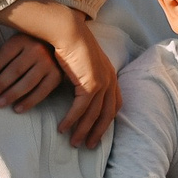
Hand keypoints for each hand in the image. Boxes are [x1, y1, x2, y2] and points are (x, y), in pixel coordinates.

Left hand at [0, 31, 61, 111]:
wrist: (60, 45)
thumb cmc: (30, 46)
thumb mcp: (17, 42)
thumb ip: (5, 55)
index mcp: (23, 40)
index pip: (5, 55)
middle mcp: (37, 50)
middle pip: (15, 70)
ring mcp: (48, 64)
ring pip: (27, 83)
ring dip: (11, 95)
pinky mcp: (56, 76)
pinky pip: (41, 92)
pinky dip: (29, 102)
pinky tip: (17, 108)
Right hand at [48, 25, 120, 148]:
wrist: (68, 31)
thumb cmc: (71, 44)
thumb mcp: (83, 63)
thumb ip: (86, 77)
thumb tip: (81, 90)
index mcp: (110, 75)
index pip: (114, 105)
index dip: (107, 121)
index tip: (97, 132)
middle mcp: (110, 80)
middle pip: (107, 114)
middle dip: (98, 132)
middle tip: (88, 146)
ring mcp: (102, 82)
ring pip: (94, 114)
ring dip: (83, 130)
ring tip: (74, 142)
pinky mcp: (90, 83)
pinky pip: (81, 108)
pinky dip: (72, 120)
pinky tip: (62, 128)